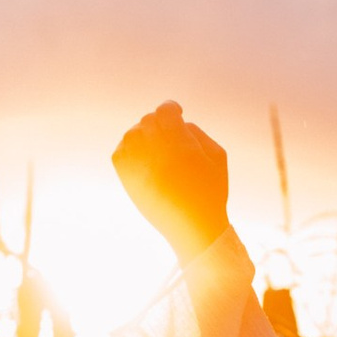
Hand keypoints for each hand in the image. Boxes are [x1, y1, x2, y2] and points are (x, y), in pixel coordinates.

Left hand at [113, 102, 229, 261]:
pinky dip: (129, 149)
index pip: (165, 110)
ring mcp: (135, 162)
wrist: (192, 227)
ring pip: (133, 134)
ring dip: (144, 136)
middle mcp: (152, 147)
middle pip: (149, 121)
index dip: (172, 109)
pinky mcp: (125, 177)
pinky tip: (143, 159)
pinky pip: (120, 151)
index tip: (177, 113)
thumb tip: (177, 124)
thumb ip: (196, 131)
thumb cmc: (209, 191)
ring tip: (158, 150)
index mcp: (177, 140)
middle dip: (160, 125)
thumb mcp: (217, 154)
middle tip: (170, 136)